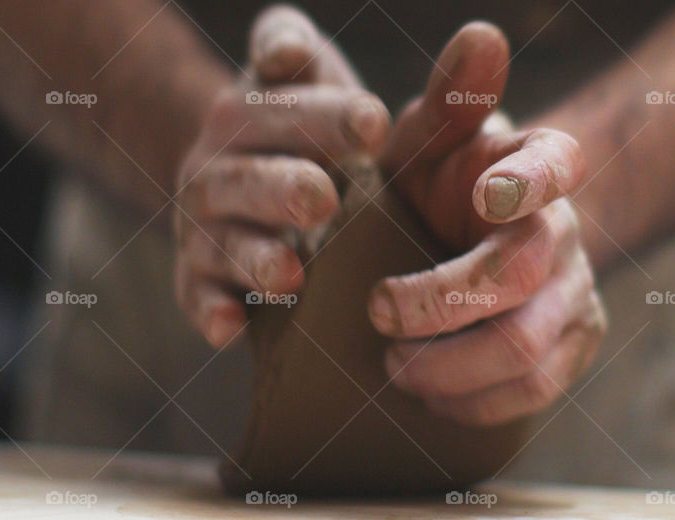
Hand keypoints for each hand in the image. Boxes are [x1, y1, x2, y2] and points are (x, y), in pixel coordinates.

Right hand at [174, 6, 389, 346]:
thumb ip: (402, 81)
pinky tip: (232, 327)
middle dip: (282, 186)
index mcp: (255, 109)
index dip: (323, 112)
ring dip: (252, 256)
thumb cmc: (307, 130)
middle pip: (244, 172)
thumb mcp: (337, 92)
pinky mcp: (197, 275)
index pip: (281, 99)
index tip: (377, 124)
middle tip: (324, 199)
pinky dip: (208, 310)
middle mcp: (221, 162)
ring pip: (219, 238)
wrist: (240, 173)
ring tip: (290, 274)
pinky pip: (195, 294)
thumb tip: (479, 38)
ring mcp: (205, 222)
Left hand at [369, 23, 606, 425]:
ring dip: (445, 365)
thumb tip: (481, 36)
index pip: (556, 164)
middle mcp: (565, 232)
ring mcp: (574, 295)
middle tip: (377, 311)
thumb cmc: (442, 185)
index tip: (481, 195)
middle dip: (436, 301)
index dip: (528, 180)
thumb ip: (453, 95)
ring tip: (392, 364)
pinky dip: (472, 402)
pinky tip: (429, 394)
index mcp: (538, 167)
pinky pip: (534, 392)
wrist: (477, 242)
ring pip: (524, 348)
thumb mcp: (433, 138)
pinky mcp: (570, 349)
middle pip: (516, 276)